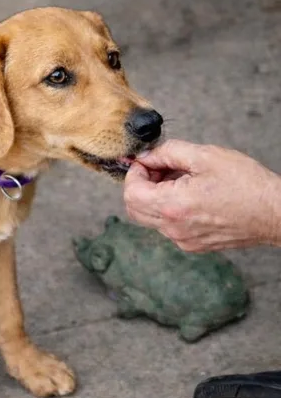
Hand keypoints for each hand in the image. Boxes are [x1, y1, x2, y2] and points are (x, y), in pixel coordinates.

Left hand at [123, 139, 280, 251]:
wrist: (276, 213)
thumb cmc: (247, 184)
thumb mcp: (205, 156)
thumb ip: (168, 153)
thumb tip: (145, 156)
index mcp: (173, 206)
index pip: (130, 193)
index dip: (135, 173)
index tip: (148, 162)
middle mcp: (173, 228)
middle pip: (134, 208)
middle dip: (141, 185)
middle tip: (161, 169)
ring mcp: (183, 240)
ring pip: (150, 218)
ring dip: (155, 196)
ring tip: (181, 180)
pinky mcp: (193, 245)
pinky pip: (167, 226)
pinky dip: (169, 209)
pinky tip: (190, 195)